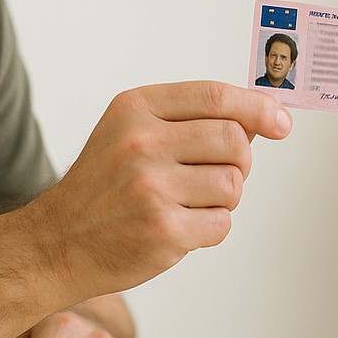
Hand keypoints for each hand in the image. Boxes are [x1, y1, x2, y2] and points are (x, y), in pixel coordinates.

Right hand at [31, 82, 291, 296]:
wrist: (56, 242)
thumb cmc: (104, 186)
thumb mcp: (131, 132)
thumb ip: (190, 119)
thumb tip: (262, 117)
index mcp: (135, 108)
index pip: (215, 96)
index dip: (257, 107)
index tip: (280, 121)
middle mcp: (141, 142)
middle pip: (233, 139)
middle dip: (240, 160)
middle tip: (220, 173)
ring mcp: (151, 187)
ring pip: (233, 184)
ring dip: (224, 198)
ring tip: (191, 202)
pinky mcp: (162, 230)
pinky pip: (222, 223)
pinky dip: (211, 227)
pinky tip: (181, 226)